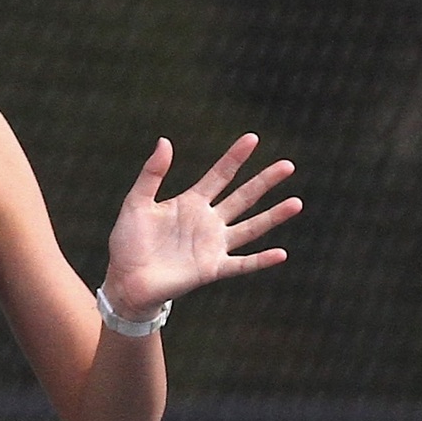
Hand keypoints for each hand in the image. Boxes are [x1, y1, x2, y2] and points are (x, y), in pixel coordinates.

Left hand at [102, 134, 299, 322]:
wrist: (125, 282)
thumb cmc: (128, 243)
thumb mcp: (136, 203)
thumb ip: (151, 174)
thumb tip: (165, 141)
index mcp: (191, 203)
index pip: (219, 175)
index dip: (235, 157)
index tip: (252, 138)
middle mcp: (208, 222)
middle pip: (243, 197)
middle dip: (265, 182)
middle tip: (288, 165)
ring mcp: (212, 246)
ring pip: (250, 227)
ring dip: (273, 216)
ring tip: (296, 203)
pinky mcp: (212, 269)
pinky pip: (241, 264)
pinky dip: (260, 260)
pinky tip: (281, 254)